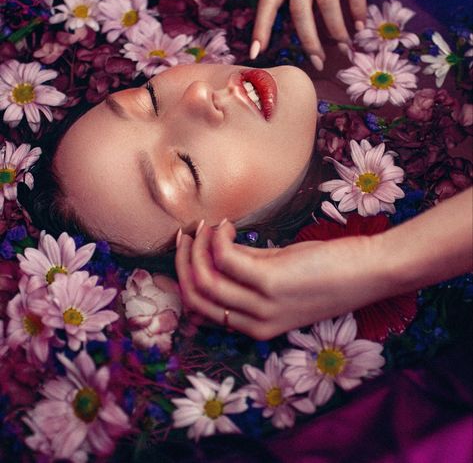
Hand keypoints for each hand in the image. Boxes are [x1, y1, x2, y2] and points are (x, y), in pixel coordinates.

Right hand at [175, 220, 387, 339]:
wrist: (370, 272)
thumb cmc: (330, 271)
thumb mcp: (281, 275)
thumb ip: (248, 267)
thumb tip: (214, 249)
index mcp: (258, 327)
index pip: (204, 309)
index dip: (187, 277)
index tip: (186, 250)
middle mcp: (256, 322)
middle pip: (197, 297)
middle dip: (182, 262)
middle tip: (185, 235)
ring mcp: (263, 305)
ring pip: (205, 279)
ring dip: (197, 247)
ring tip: (204, 226)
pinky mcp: (271, 282)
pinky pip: (226, 258)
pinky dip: (218, 238)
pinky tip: (226, 225)